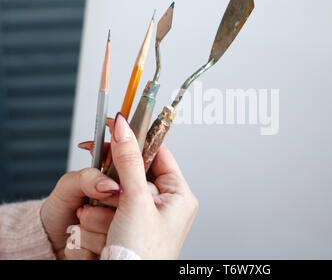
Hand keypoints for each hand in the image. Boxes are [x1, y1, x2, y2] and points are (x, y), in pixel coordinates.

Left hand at [40, 168, 119, 258]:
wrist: (48, 236)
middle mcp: (124, 218)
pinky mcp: (109, 255)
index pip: (134, 196)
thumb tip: (110, 185)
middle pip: (122, 221)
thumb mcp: (70, 184)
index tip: (101, 198)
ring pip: (109, 240)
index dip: (115, 199)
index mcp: (121, 195)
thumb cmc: (63, 208)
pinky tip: (79, 243)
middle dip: (93, 218)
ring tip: (78, 228)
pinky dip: (81, 250)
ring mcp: (118, 239)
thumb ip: (89, 178)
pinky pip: (98, 256)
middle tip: (82, 213)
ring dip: (84, 236)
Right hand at [106, 112, 197, 258]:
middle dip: (115, 185)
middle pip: (134, 172)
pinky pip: (111, 208)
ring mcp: (148, 216)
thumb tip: (123, 127)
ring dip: (105, 205)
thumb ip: (128, 161)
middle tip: (110, 192)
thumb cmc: (143, 255)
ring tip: (109, 225)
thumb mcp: (135, 202)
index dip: (138, 139)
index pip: (159, 153)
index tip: (117, 126)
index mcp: (179, 194)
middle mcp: (166, 204)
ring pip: (118, 191)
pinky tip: (103, 232)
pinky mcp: (130, 227)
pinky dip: (101, 217)